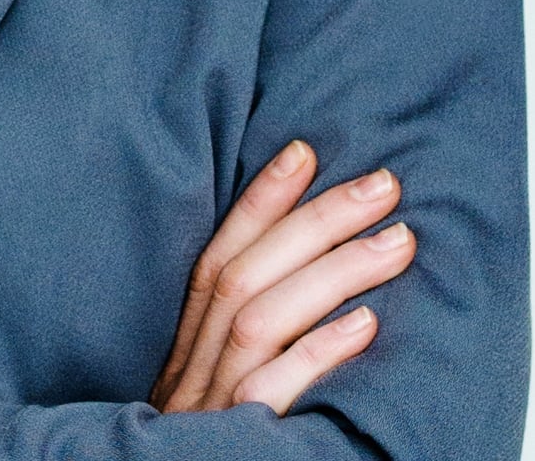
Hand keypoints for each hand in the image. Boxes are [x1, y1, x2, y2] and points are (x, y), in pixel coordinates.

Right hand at [150, 139, 415, 415]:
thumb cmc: (218, 451)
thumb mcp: (217, 393)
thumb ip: (246, 342)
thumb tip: (314, 270)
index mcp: (185, 350)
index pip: (217, 257)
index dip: (258, 201)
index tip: (305, 152)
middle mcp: (189, 370)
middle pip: (244, 276)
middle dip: (316, 220)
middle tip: (383, 186)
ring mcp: (209, 404)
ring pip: (260, 318)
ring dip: (333, 271)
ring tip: (398, 242)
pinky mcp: (236, 441)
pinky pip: (273, 387)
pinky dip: (318, 348)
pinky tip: (367, 322)